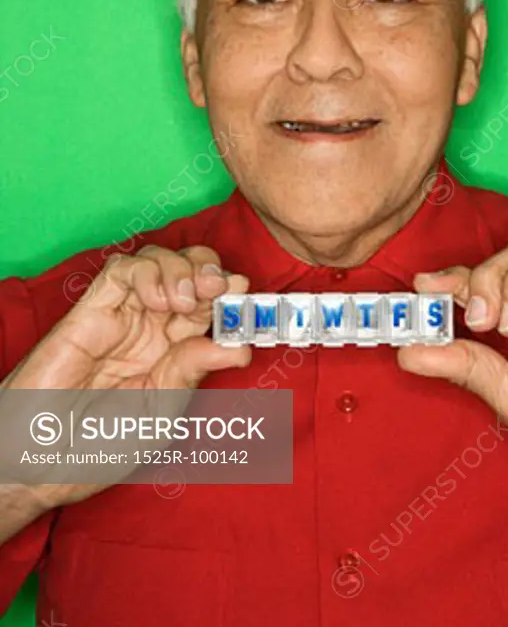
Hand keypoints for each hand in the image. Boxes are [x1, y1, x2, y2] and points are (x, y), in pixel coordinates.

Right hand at [0, 245, 251, 507]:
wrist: (45, 464)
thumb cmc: (100, 446)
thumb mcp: (161, 413)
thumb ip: (193, 374)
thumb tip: (239, 347)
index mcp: (173, 348)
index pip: (209, 303)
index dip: (230, 293)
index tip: (245, 295)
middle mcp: (150, 325)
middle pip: (188, 271)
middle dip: (211, 271)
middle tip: (222, 289)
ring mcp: (121, 314)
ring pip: (157, 261)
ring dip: (182, 269)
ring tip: (187, 301)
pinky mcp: (90, 310)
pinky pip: (121, 271)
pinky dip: (147, 273)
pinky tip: (159, 301)